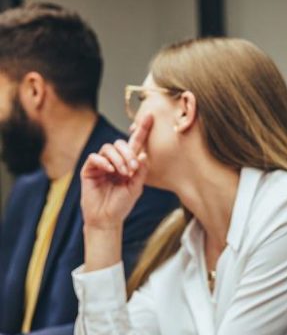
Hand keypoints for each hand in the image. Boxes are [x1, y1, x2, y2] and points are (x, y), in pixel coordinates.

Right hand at [80, 114, 152, 230]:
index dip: (142, 129)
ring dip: (118, 158)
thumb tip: (144, 153)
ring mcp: (101, 164)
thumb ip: (141, 171)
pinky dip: (103, 161)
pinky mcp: (89, 170)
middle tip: (133, 168)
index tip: (151, 116)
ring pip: (108, 148)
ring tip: (123, 173)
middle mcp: (114, 160)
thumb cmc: (122, 203)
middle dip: (129, 153)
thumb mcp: (136, 186)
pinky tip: (110, 170)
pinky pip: (94, 157)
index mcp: (128, 163)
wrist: (107, 218)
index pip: (135, 143)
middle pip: (120, 143)